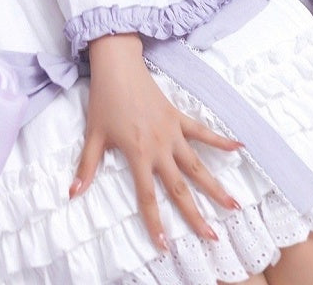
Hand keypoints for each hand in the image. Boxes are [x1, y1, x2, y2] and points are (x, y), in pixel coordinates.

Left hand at [71, 33, 241, 249]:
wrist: (118, 67)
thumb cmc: (104, 100)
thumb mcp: (93, 135)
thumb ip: (86, 166)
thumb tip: (73, 193)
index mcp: (138, 154)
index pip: (148, 195)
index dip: (155, 221)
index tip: (165, 244)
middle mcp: (159, 147)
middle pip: (180, 187)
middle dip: (196, 214)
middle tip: (213, 235)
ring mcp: (172, 132)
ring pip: (197, 165)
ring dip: (215, 185)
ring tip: (234, 204)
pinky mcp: (178, 117)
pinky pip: (202, 131)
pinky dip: (220, 140)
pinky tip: (239, 147)